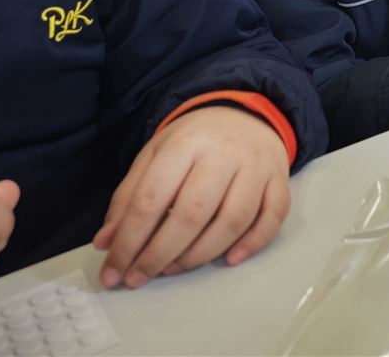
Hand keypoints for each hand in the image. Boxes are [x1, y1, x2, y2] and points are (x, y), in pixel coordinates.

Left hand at [94, 106, 290, 288]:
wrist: (246, 111)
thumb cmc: (195, 140)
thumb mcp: (155, 155)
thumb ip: (129, 196)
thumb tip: (107, 242)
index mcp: (186, 144)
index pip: (152, 198)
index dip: (130, 240)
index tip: (114, 271)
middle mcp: (225, 153)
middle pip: (193, 213)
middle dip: (160, 254)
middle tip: (140, 277)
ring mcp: (257, 166)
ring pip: (233, 220)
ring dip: (201, 254)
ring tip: (174, 268)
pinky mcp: (280, 179)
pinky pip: (273, 216)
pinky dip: (253, 243)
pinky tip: (229, 259)